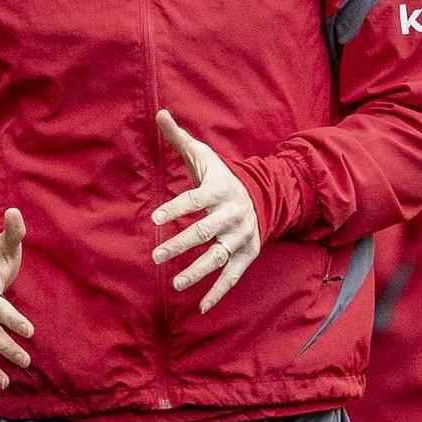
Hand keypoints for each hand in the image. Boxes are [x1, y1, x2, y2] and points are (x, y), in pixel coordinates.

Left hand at [151, 110, 260, 313]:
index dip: (175, 208)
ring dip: (197, 272)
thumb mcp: (204, 156)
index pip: (194, 200)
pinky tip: (201, 308)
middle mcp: (233, 214)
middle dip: (180, 245)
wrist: (265, 194)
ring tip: (174, 284)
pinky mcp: (247, 254)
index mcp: (219, 190)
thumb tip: (158, 113)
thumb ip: (179, 139)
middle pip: (204, 232)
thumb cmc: (221, 176)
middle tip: (156, 256)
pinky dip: (218, 293)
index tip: (155, 219)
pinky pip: (232, 276)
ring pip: (218, 257)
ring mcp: (241, 237)